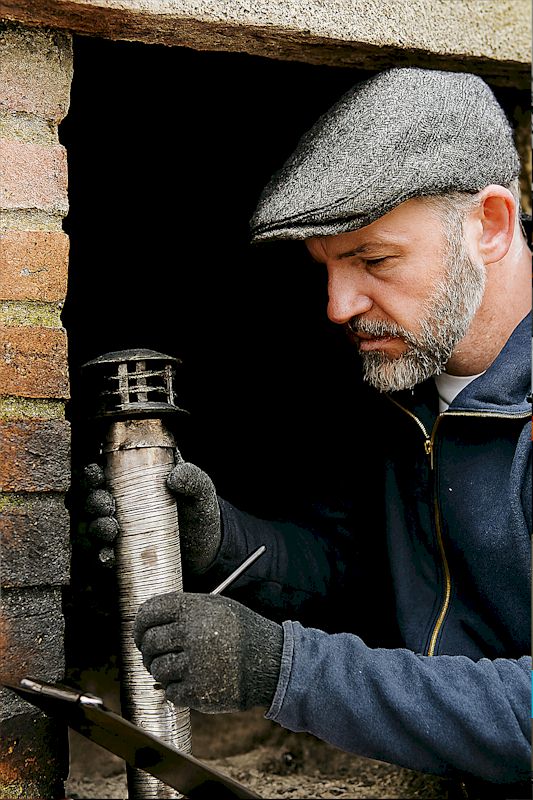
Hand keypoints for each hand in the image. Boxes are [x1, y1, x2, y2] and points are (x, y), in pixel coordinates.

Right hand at [82, 458, 221, 572]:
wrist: (208, 551)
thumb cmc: (200, 513)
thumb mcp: (201, 490)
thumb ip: (193, 478)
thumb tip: (175, 476)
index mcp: (133, 480)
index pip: (103, 471)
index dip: (92, 472)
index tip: (96, 474)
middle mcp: (120, 503)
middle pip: (92, 498)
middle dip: (93, 501)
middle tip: (106, 506)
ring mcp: (120, 530)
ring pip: (93, 526)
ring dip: (96, 527)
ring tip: (110, 530)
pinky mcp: (122, 554)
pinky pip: (103, 555)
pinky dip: (101, 556)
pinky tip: (108, 557)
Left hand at [133, 592, 283, 712]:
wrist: (271, 664)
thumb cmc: (242, 634)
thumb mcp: (218, 607)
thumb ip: (184, 610)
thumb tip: (148, 620)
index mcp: (194, 609)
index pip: (149, 612)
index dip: (140, 624)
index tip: (140, 633)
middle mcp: (192, 633)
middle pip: (149, 642)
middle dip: (148, 651)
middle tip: (157, 655)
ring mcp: (194, 664)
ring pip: (156, 669)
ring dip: (163, 671)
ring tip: (181, 668)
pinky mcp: (197, 691)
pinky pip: (169, 692)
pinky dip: (177, 690)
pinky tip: (193, 682)